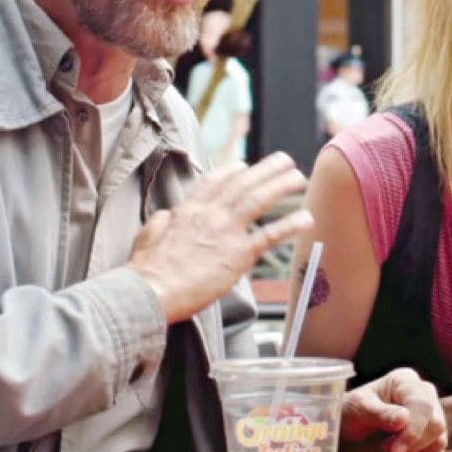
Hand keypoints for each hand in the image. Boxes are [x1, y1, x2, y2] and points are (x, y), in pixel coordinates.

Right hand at [128, 152, 311, 322]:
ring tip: (298, 177)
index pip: (214, 181)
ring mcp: (226, 231)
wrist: (151, 290)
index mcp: (188, 210)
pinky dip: (289, 225)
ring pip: (258, 199)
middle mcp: (210, 214)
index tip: (244, 165)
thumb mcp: (147, 236)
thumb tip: (167, 216)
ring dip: (281, 185)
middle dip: (266, 169)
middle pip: (243, 184)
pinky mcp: (238, 254)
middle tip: (284, 160)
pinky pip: (270, 235)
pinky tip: (305, 218)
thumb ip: (161, 222)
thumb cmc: (146, 270)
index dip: (232, 171)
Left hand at [339, 368, 445, 451]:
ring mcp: (431, 410)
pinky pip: (438, 446)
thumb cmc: (352, 410)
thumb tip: (405, 418)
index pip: (423, 405)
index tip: (395, 451)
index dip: (413, 431)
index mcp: (405, 380)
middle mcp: (423, 392)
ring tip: (390, 446)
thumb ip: (380, 413)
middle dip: (412, 442)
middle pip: (436, 422)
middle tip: (385, 447)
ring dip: (415, 449)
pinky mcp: (432, 430)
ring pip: (439, 436)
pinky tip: (403, 450)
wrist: (350, 423)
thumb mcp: (358, 409)